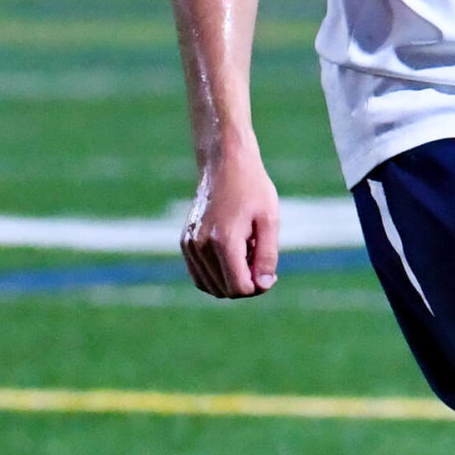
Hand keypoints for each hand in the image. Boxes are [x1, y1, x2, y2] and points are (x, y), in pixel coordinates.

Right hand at [181, 140, 280, 297]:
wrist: (224, 163)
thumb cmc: (252, 188)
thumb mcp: (269, 220)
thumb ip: (267, 256)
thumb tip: (262, 286)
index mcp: (223, 240)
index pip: (238, 288)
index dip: (258, 287)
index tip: (269, 272)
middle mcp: (201, 246)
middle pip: (224, 291)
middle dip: (245, 285)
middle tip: (259, 259)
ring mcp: (189, 245)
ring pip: (210, 286)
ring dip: (231, 280)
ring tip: (246, 253)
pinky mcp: (185, 242)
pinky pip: (199, 275)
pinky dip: (217, 275)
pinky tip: (233, 255)